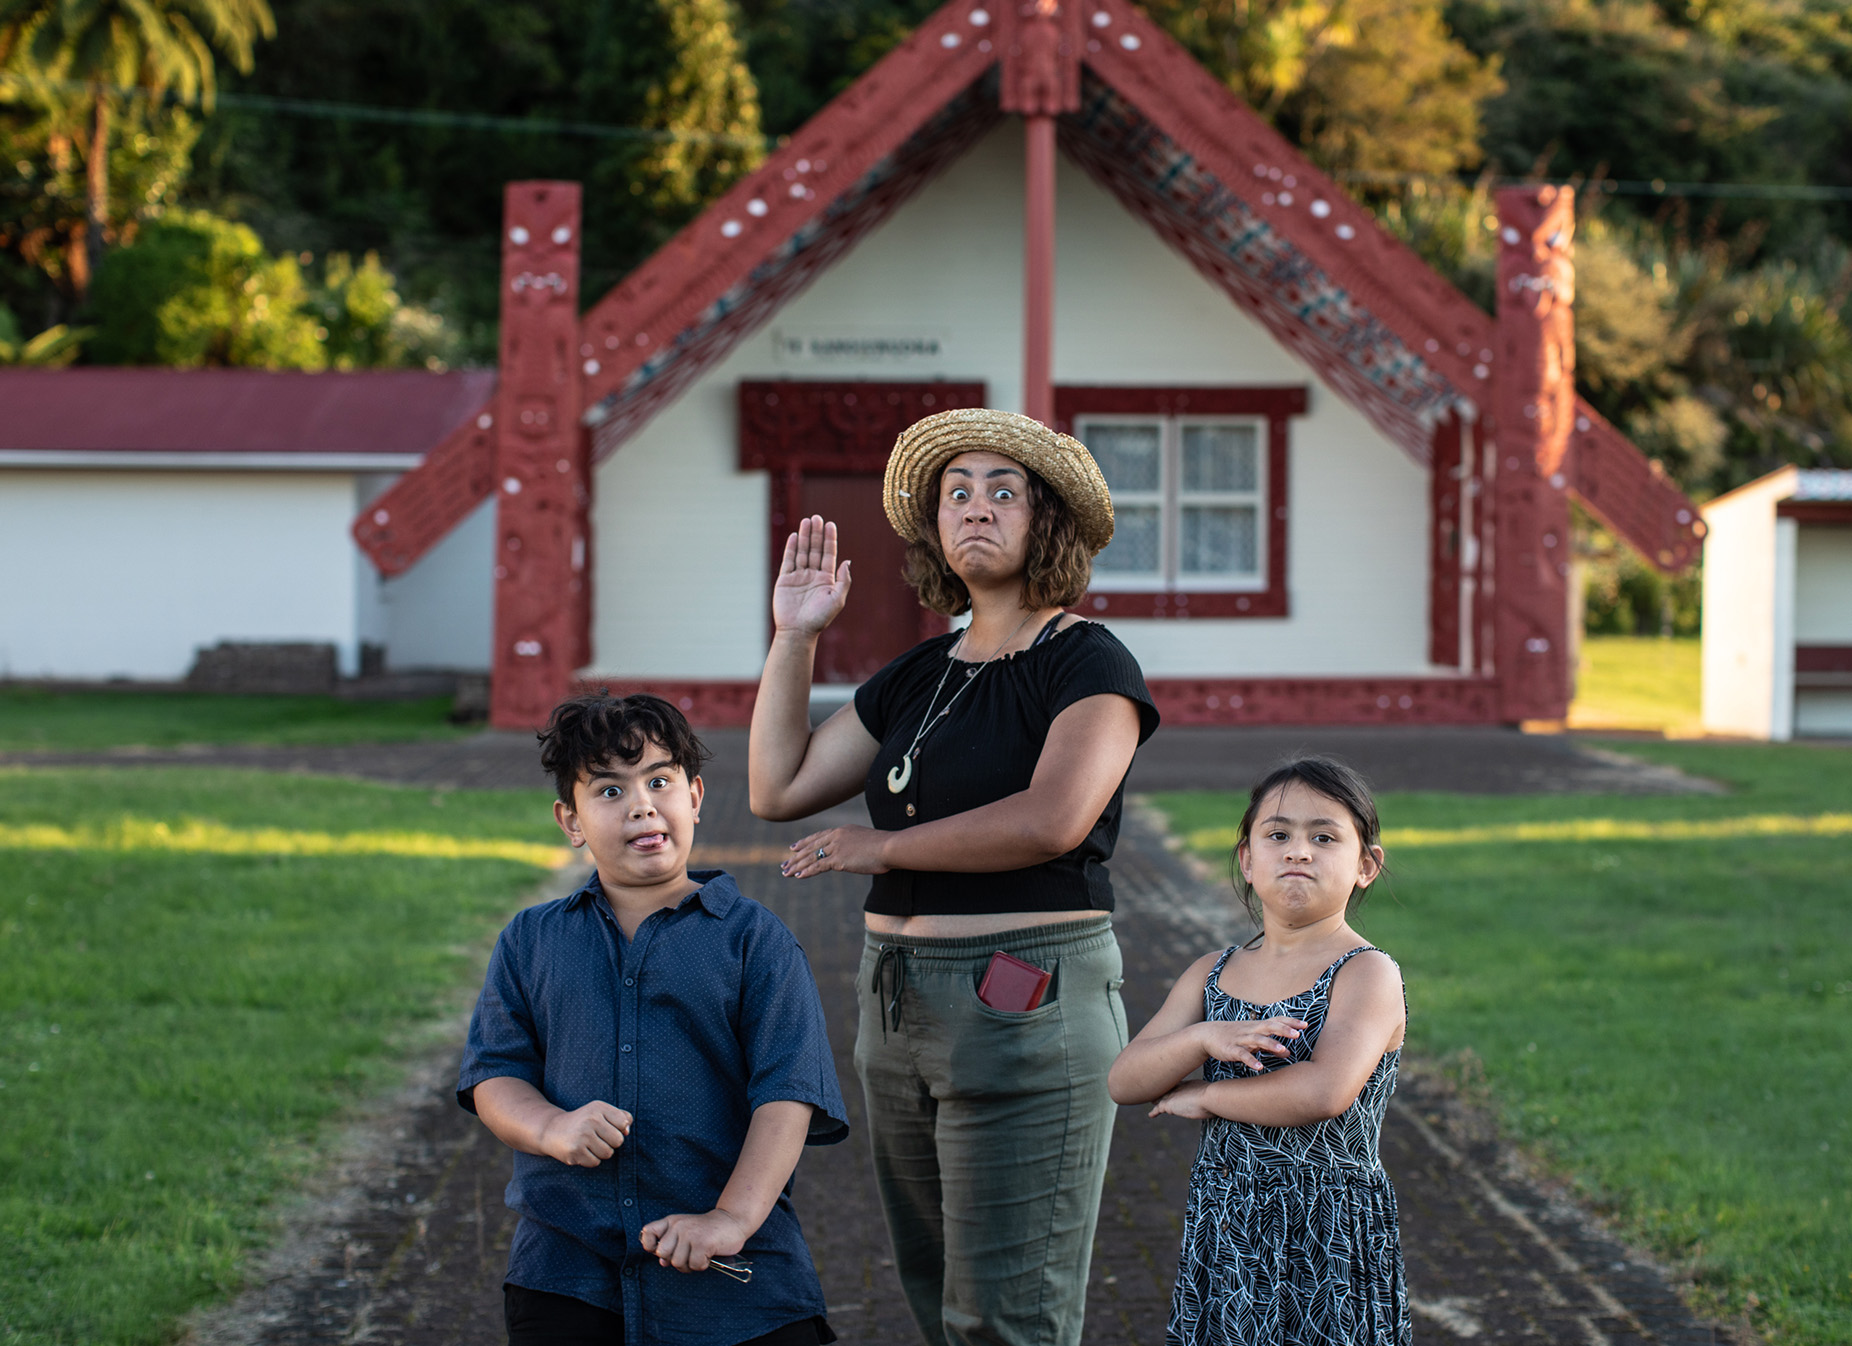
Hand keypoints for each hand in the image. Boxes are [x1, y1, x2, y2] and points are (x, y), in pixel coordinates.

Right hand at [538, 1100, 632, 1167]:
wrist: (551, 1130)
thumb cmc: (583, 1122)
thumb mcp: (600, 1112)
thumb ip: (620, 1117)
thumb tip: (627, 1131)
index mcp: (598, 1108)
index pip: (624, 1123)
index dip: (618, 1129)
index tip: (606, 1127)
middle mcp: (590, 1120)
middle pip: (618, 1140)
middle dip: (610, 1142)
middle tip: (597, 1138)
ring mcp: (582, 1136)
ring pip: (608, 1153)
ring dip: (601, 1152)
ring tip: (588, 1144)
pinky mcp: (575, 1152)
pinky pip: (595, 1162)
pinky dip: (590, 1160)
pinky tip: (581, 1151)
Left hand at [640, 1207, 749, 1272]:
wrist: (732, 1222)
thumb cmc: (707, 1231)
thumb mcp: (685, 1233)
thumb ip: (672, 1245)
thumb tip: (662, 1262)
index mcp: (671, 1221)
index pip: (647, 1232)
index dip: (650, 1245)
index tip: (663, 1251)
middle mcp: (678, 1225)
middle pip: (663, 1254)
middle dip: (676, 1260)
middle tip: (689, 1255)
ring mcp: (690, 1233)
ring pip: (678, 1263)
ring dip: (690, 1264)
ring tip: (700, 1255)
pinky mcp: (702, 1242)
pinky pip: (694, 1265)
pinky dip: (702, 1265)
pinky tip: (708, 1255)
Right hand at [772, 516, 851, 636]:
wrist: (798, 631)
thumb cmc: (820, 618)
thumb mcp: (837, 599)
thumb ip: (844, 580)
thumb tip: (848, 561)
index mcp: (826, 579)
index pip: (828, 554)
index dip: (830, 539)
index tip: (830, 524)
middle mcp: (813, 575)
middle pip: (815, 549)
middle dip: (816, 534)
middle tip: (817, 517)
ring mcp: (798, 577)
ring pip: (801, 552)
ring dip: (804, 537)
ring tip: (806, 521)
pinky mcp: (785, 580)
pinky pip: (788, 561)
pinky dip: (791, 548)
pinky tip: (794, 536)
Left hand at [782, 824, 889, 878]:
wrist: (890, 847)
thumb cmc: (886, 847)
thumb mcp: (868, 842)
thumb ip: (857, 846)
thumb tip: (855, 853)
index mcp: (843, 830)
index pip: (819, 836)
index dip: (804, 843)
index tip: (793, 847)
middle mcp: (836, 836)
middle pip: (811, 847)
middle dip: (796, 856)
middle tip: (784, 864)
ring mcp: (836, 847)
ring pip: (811, 857)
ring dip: (796, 865)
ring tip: (786, 872)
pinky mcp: (838, 860)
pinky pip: (818, 866)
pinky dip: (807, 871)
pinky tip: (798, 876)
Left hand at [1149, 1081, 1213, 1119]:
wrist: (1210, 1097)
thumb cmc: (1216, 1097)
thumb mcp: (1213, 1095)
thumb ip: (1213, 1098)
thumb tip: (1223, 1102)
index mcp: (1190, 1084)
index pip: (1179, 1085)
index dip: (1175, 1088)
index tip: (1171, 1088)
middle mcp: (1180, 1088)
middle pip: (1168, 1089)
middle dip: (1163, 1091)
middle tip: (1157, 1091)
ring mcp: (1173, 1096)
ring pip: (1161, 1097)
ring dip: (1157, 1099)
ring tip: (1152, 1100)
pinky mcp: (1169, 1105)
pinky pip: (1158, 1108)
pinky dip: (1155, 1112)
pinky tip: (1151, 1115)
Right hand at [1197, 1015, 1306, 1071]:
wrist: (1208, 1034)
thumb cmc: (1235, 1036)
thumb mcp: (1254, 1039)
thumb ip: (1271, 1045)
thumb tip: (1289, 1052)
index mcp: (1257, 1026)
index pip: (1276, 1021)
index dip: (1290, 1022)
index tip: (1305, 1024)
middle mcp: (1251, 1030)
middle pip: (1269, 1027)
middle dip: (1283, 1030)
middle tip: (1298, 1034)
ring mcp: (1241, 1039)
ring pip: (1257, 1040)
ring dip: (1270, 1044)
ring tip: (1283, 1050)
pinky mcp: (1231, 1049)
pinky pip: (1242, 1055)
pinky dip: (1250, 1060)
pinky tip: (1259, 1067)